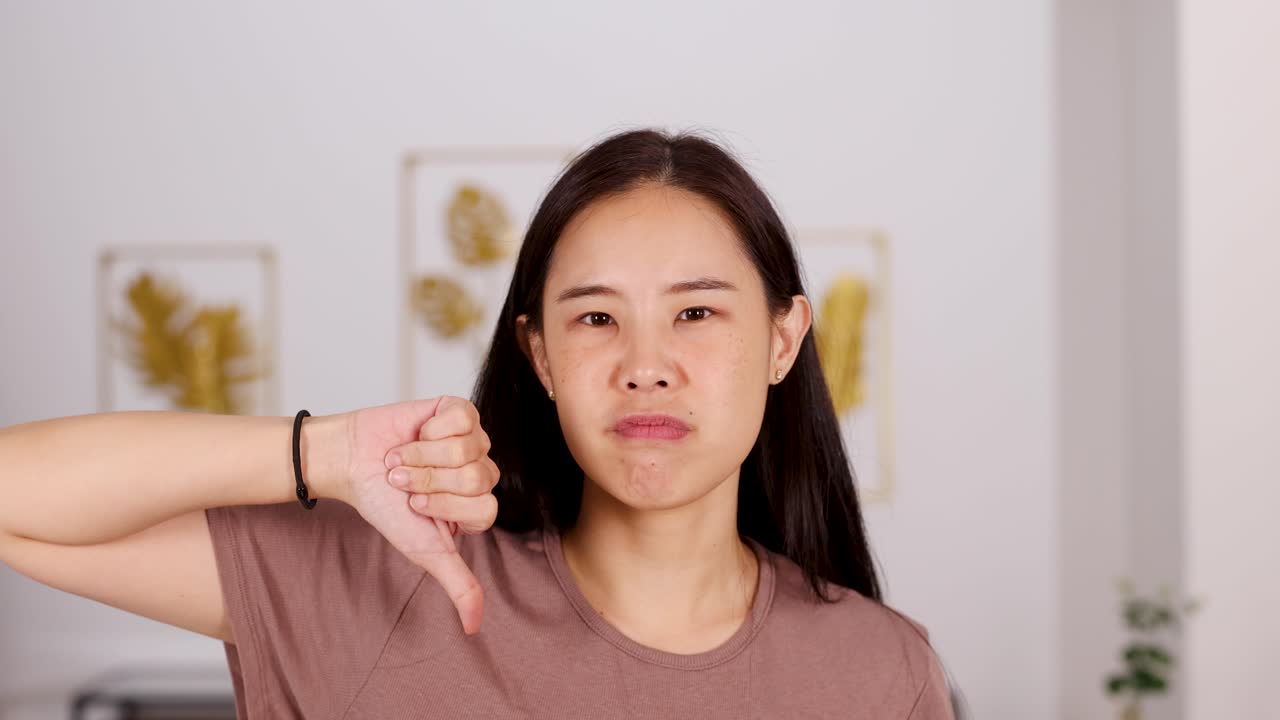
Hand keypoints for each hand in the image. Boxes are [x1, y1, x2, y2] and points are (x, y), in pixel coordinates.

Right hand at [337, 396, 499, 634]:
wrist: (350, 462)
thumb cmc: (385, 507)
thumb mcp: (423, 550)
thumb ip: (456, 583)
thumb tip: (474, 627)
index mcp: (478, 506)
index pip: (485, 509)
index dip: (444, 506)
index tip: (414, 504)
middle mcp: (481, 472)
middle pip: (476, 478)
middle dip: (429, 480)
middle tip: (404, 480)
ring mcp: (473, 440)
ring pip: (468, 448)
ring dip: (422, 455)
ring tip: (401, 459)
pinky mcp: (458, 411)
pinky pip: (461, 418)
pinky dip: (428, 429)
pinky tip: (415, 433)